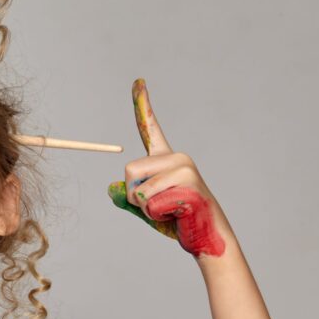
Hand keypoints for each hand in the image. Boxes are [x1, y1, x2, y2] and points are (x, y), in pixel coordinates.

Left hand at [107, 79, 227, 258]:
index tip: (138, 81)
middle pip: (129, 169)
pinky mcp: (188, 184)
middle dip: (132, 194)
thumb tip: (112, 188)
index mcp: (166, 158)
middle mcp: (177, 158)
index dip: (142, 104)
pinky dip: (157, 215)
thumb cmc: (176, 220)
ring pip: (139, 189)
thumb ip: (128, 197)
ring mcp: (185, 169)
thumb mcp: (146, 207)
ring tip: (169, 210)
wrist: (207, 237)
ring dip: (145, 208)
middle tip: (155, 206)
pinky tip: (178, 214)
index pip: (150, 129)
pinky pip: (151, 203)